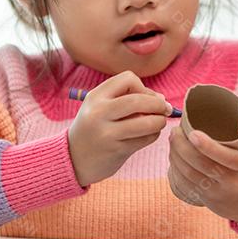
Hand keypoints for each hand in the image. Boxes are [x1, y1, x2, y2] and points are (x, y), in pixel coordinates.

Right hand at [67, 71, 172, 186]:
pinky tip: (148, 135)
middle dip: (158, 104)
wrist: (72, 159)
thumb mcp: (101, 107)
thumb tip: (162, 99)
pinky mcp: (116, 151)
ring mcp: (107, 133)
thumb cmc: (94, 128)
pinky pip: (145, 139)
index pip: (129, 79)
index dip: (144, 87)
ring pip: (147, 122)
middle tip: (165, 109)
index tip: (146, 98)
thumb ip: (128, 97)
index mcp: (95, 97)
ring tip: (159, 122)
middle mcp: (98, 113)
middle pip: (139, 100)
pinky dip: (153, 135)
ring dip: (160, 121)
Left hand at [167, 115, 237, 223]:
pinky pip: (185, 186)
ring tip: (173, 140)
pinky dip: (175, 171)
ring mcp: (217, 194)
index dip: (206, 145)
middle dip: (183, 147)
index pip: (225, 156)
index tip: (192, 132)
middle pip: (202, 164)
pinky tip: (173, 158)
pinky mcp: (206, 201)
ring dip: (176, 157)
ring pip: (189, 175)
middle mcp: (232, 183)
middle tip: (175, 131)